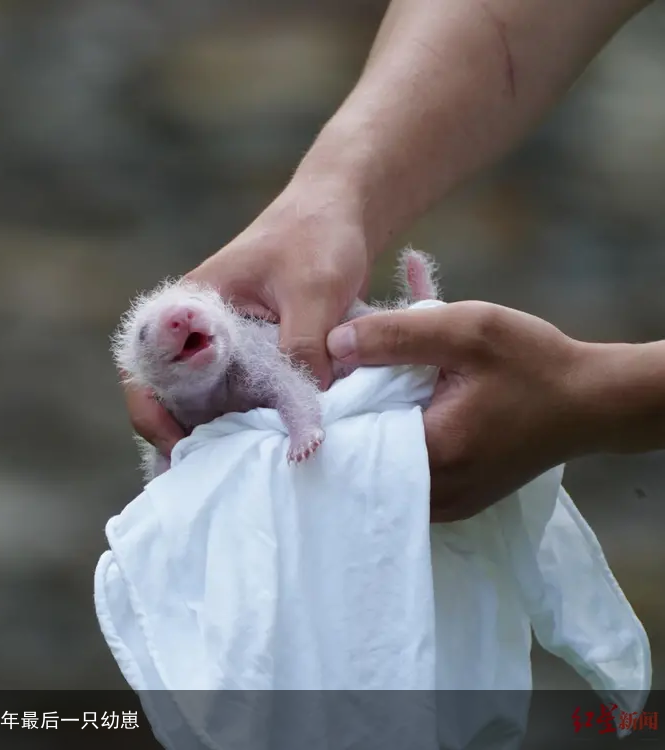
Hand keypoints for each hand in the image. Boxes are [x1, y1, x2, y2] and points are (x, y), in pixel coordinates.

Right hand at [124, 193, 373, 458]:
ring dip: (216, 435)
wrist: (338, 212)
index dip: (151, 413)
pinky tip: (267, 449)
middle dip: (183, 438)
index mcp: (188, 307)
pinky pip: (235, 400)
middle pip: (166, 396)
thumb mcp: (315, 292)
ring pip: (200, 404)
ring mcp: (219, 346)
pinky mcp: (248, 357)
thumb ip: (305, 349)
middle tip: (211, 475)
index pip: (145, 367)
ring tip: (238, 471)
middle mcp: (194, 331)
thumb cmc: (316, 238)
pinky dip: (246, 425)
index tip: (180, 448)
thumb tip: (309, 416)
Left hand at [326, 301, 591, 521]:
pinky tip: (405, 411)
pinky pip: (407, 475)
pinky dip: (399, 445)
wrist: (594, 401)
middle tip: (353, 377)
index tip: (332, 374)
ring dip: (376, 431)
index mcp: (433, 455)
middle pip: (362, 459)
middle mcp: (435, 494)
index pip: (350, 440)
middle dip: (352, 417)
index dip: (334, 405)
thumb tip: (333, 343)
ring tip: (378, 391)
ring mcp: (447, 504)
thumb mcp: (466, 330)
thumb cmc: (535, 363)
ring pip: (383, 470)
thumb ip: (395, 334)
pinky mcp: (457, 500)